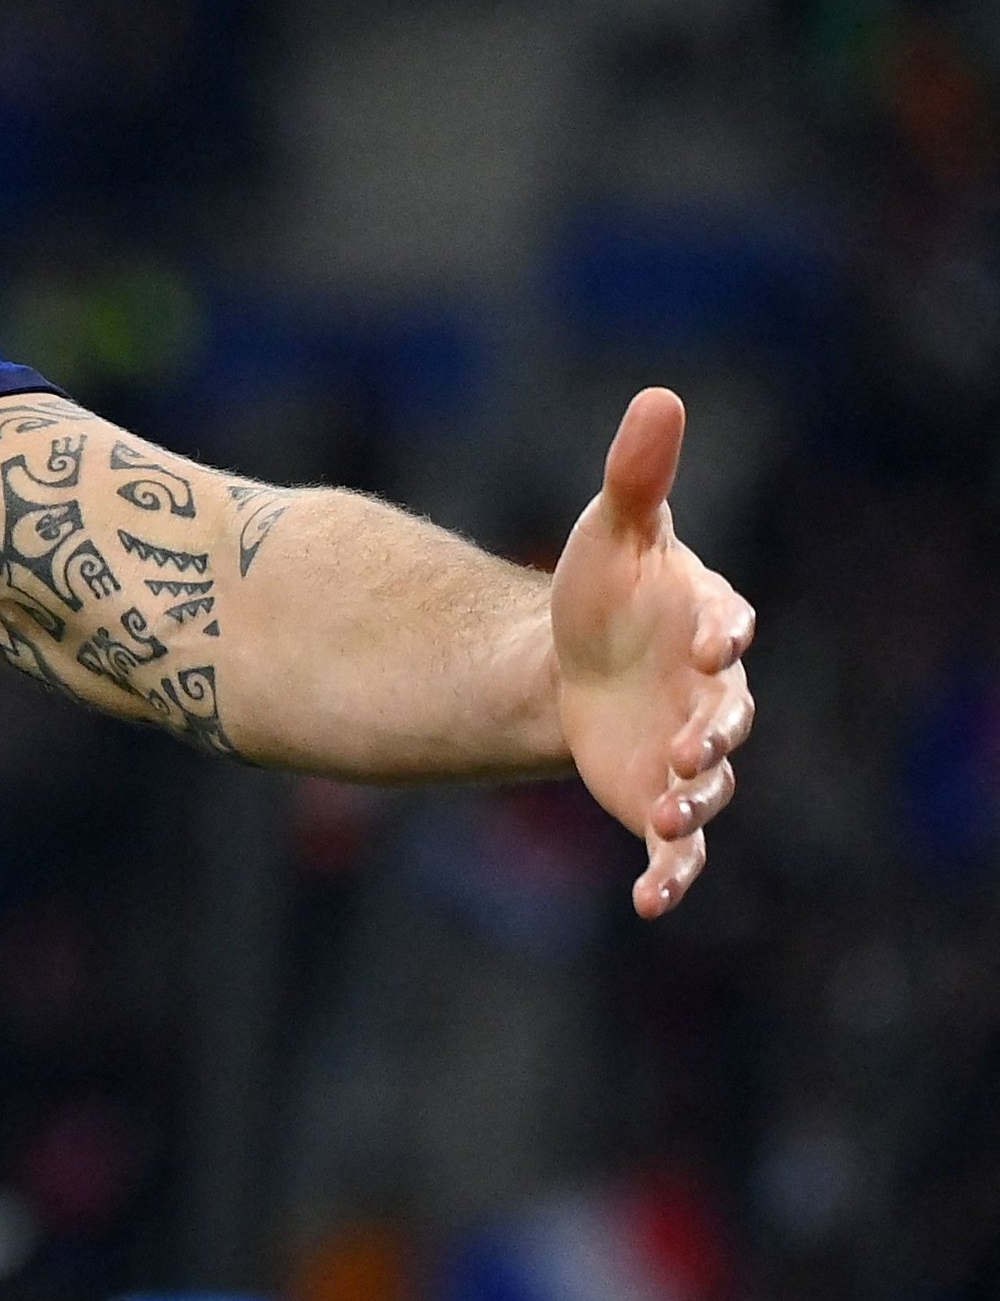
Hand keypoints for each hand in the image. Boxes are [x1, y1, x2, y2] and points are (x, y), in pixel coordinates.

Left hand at [550, 388, 759, 917]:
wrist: (571, 658)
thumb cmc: (606, 588)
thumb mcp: (615, 529)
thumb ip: (639, 474)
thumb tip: (659, 395)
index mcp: (708, 625)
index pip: (728, 625)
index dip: (726, 628)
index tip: (717, 633)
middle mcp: (712, 695)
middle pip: (729, 717)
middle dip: (718, 733)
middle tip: (699, 746)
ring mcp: (689, 753)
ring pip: (710, 787)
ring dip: (695, 806)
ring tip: (668, 820)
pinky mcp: (656, 798)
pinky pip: (675, 850)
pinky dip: (669, 878)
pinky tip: (649, 905)